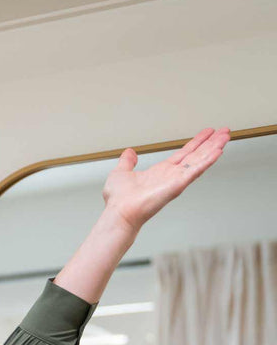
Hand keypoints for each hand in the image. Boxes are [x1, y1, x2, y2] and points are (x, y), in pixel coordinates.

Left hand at [102, 125, 230, 230]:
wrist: (119, 212)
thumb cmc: (119, 200)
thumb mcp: (121, 173)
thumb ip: (127, 162)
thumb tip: (129, 153)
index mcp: (161, 172)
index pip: (184, 154)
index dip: (196, 142)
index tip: (208, 133)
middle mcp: (171, 176)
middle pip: (196, 155)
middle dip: (211, 143)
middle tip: (224, 131)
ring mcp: (176, 180)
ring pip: (199, 161)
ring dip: (214, 148)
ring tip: (226, 136)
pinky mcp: (177, 185)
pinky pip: (195, 170)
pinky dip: (207, 160)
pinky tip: (218, 151)